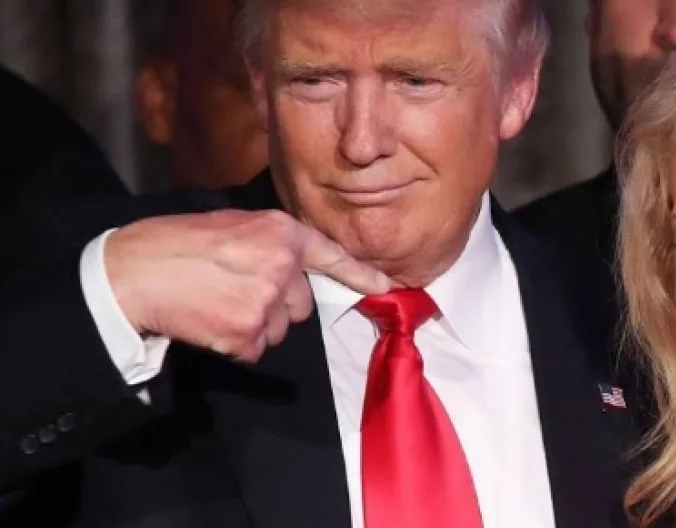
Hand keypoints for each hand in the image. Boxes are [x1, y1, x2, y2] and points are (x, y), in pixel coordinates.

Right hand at [105, 209, 391, 362]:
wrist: (132, 273)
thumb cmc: (175, 243)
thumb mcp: (231, 224)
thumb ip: (269, 243)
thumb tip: (290, 267)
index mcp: (281, 232)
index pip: (331, 256)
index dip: (360, 275)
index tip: (386, 288)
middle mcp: (281, 266)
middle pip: (301, 304)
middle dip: (277, 303)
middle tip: (234, 289)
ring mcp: (266, 303)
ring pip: (279, 329)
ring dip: (255, 325)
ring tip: (217, 302)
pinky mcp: (246, 334)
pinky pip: (255, 350)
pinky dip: (236, 344)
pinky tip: (210, 322)